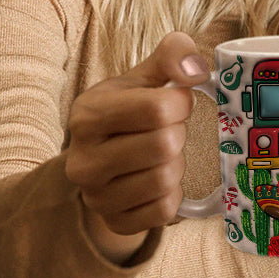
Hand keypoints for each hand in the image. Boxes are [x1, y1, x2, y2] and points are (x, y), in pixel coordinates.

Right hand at [65, 32, 208, 262]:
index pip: (157, 108)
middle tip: (168, 131)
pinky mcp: (114, 222)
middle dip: (178, 134)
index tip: (177, 103)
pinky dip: (173, 194)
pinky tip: (160, 180)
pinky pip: (165, 211)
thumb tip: (196, 70)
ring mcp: (95, 197)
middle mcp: (82, 160)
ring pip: (166, 179)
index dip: (181, 103)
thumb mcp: (146, 75)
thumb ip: (173, 55)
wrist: (103, 157)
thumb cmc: (131, 110)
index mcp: (87, 115)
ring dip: (177, 164)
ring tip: (162, 155)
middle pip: (164, 145)